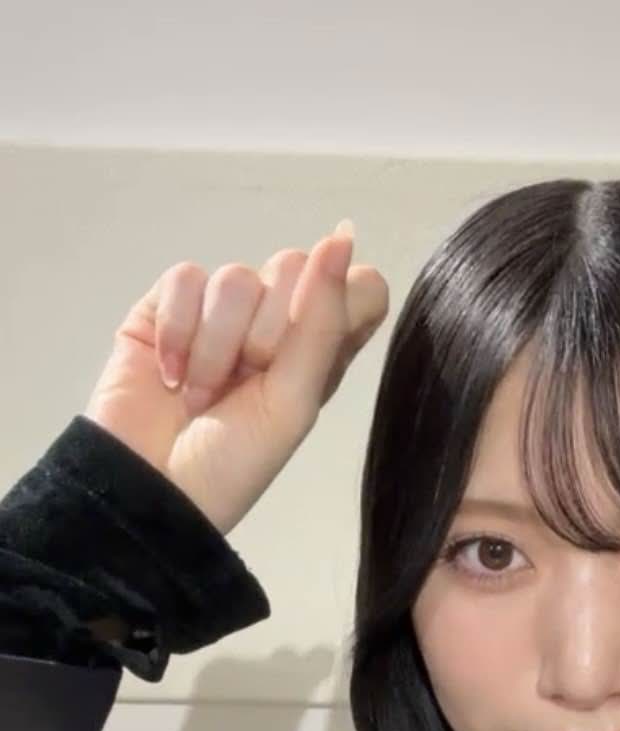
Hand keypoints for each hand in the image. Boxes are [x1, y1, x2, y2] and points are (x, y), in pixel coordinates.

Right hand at [83, 221, 389, 535]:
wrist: (147, 493)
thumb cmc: (234, 461)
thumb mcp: (295, 400)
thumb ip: (323, 320)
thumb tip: (342, 236)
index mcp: (324, 347)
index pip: (362, 285)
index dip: (341, 298)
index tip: (315, 339)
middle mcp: (277, 321)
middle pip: (294, 267)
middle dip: (268, 334)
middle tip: (247, 384)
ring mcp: (221, 311)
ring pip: (237, 278)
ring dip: (218, 347)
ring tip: (202, 395)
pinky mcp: (166, 306)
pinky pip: (185, 279)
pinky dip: (178, 331)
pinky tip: (170, 375)